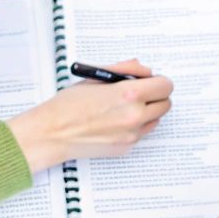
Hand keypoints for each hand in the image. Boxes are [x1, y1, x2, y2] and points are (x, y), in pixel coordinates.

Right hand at [7, 59, 172, 171]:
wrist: (52, 133)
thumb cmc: (69, 105)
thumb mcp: (96, 78)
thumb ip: (125, 70)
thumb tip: (145, 71)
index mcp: (128, 94)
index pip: (165, 86)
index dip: (158, 81)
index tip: (152, 81)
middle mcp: (134, 116)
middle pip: (165, 104)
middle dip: (156, 96)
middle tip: (140, 93)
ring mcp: (132, 135)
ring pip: (156, 119)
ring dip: (147, 111)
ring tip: (124, 107)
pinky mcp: (126, 147)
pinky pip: (142, 133)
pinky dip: (135, 126)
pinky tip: (115, 121)